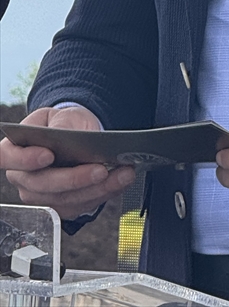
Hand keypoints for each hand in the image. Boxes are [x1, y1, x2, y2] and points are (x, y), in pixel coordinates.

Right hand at [0, 106, 135, 219]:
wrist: (78, 134)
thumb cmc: (65, 124)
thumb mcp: (63, 116)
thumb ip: (61, 125)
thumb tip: (64, 135)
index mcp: (14, 150)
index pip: (5, 157)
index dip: (24, 159)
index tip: (48, 155)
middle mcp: (23, 177)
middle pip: (42, 184)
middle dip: (75, 179)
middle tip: (101, 169)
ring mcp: (41, 196)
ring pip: (64, 200)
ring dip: (97, 189)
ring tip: (122, 173)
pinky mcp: (61, 206)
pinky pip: (80, 206)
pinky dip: (103, 194)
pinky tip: (120, 181)